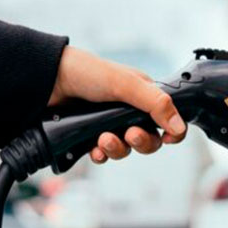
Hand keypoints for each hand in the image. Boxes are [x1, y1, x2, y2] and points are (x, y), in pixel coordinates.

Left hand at [48, 46, 186, 163]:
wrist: (48, 81)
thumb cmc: (87, 73)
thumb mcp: (126, 85)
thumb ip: (155, 104)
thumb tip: (179, 126)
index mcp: (142, 96)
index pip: (168, 119)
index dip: (171, 132)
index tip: (167, 138)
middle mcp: (128, 112)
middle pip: (148, 140)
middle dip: (141, 142)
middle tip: (130, 135)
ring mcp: (109, 125)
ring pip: (125, 150)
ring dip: (118, 149)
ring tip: (104, 139)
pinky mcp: (90, 136)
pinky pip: (104, 155)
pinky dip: (101, 155)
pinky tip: (94, 149)